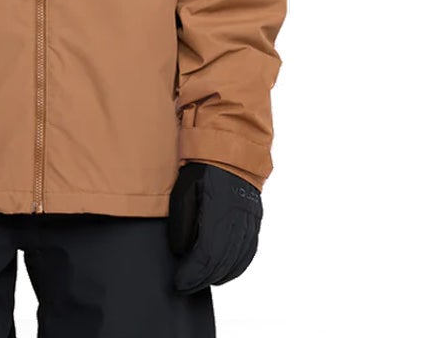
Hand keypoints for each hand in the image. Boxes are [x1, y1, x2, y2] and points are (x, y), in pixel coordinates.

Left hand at [167, 161, 262, 293]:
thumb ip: (182, 219)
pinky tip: (223, 273)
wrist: (230, 146)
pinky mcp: (254, 219)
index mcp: (219, 209)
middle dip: (202, 279)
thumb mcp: (184, 187)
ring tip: (200, 283)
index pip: (207, 254)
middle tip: (185, 287)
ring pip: (237, 259)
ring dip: (218, 276)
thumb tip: (180, 250)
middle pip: (222, 262)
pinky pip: (248, 251)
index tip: (179, 282)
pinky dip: (235, 267)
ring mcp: (249, 219)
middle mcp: (238, 218)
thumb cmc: (203, 165)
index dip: (193, 272)